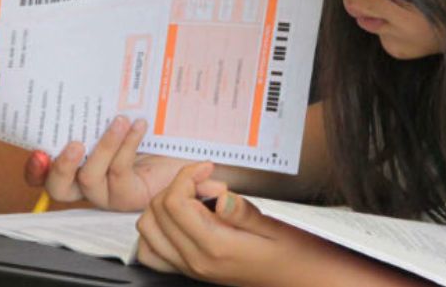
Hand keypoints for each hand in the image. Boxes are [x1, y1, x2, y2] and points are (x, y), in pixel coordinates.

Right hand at [23, 116, 190, 210]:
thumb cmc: (154, 125)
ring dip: (103, 147)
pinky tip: (139, 127)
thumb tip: (86, 72)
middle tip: (75, 144)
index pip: (44, 174)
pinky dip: (126, 147)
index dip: (36, 168)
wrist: (189, 143)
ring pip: (89, 179)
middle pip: (57, 188)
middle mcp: (88, 181)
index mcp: (78, 162)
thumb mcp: (122, 110)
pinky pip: (119, 173)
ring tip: (120, 121)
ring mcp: (109, 192)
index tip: (38, 151)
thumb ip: (99, 103)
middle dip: (60, 167)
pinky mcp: (130, 196)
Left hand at [137, 162, 315, 285]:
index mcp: (216, 247)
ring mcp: (189, 268)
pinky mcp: (189, 270)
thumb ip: (243, 212)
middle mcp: (196, 260)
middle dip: (179, 187)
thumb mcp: (275, 227)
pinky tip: (181, 219)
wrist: (298, 280)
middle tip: (209, 184)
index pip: (175, 202)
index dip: (187, 176)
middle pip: (157, 211)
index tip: (208, 169)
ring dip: (165, 204)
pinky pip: (152, 251)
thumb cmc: (292, 254)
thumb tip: (219, 197)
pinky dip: (158, 229)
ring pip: (147, 229)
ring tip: (195, 198)